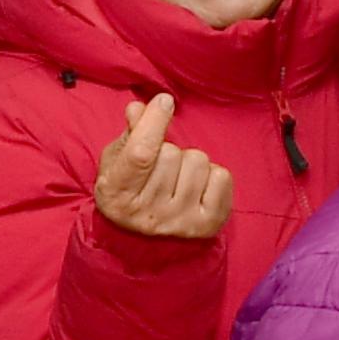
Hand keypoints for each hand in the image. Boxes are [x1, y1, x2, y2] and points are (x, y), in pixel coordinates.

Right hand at [91, 93, 233, 241]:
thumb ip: (130, 133)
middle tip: (160, 168)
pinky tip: (197, 189)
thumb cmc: (130, 189)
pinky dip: (213, 175)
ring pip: (198, 161)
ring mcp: (180, 222)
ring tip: (178, 179)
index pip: (141, 154)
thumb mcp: (117, 160)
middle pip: (173, 153)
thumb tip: (138, 108)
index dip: (154, 123)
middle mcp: (149, 214)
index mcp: (117, 194)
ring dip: (190, 162)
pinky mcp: (207, 225)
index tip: (164, 101)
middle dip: (169, 149)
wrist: (145, 238)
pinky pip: (221, 176)